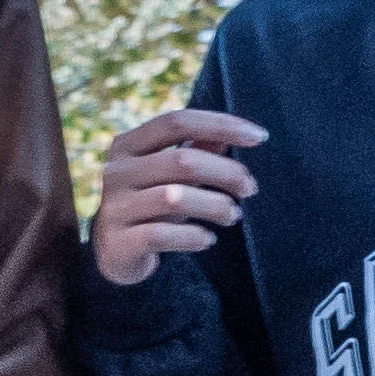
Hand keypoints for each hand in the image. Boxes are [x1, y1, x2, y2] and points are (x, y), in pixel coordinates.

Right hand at [90, 107, 267, 286]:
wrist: (115, 253)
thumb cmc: (153, 203)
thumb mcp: (172, 174)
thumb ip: (199, 149)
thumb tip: (239, 131)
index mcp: (127, 145)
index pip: (177, 122)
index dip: (221, 125)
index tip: (260, 136)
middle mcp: (116, 172)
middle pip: (182, 161)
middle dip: (227, 173)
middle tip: (250, 189)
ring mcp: (114, 208)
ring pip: (175, 199)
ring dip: (215, 206)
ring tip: (233, 215)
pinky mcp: (118, 243)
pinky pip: (163, 235)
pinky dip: (193, 236)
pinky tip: (207, 239)